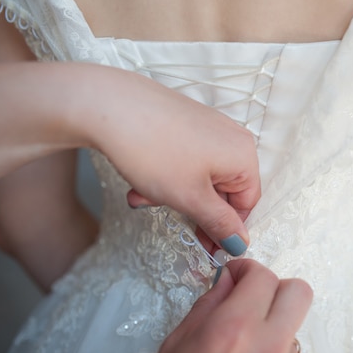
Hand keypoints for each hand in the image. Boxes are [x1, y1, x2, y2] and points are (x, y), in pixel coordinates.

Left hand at [77, 66, 260, 254]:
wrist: (107, 104)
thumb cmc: (153, 149)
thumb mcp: (190, 198)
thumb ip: (219, 224)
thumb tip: (240, 243)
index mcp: (243, 155)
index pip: (246, 203)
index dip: (226, 230)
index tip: (206, 247)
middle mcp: (230, 137)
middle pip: (222, 190)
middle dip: (191, 209)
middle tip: (167, 218)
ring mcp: (207, 127)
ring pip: (199, 177)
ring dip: (173, 194)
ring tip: (141, 196)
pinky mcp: (185, 122)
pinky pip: (186, 159)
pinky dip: (166, 175)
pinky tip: (139, 180)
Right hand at [141, 259, 312, 352]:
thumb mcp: (177, 345)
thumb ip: (210, 305)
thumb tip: (230, 281)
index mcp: (234, 331)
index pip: (262, 276)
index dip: (247, 270)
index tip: (238, 276)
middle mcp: (269, 351)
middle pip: (299, 293)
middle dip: (276, 290)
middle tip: (253, 303)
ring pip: (296, 332)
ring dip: (275, 334)